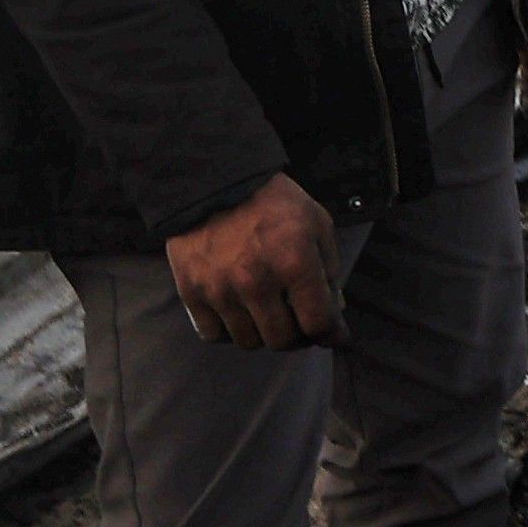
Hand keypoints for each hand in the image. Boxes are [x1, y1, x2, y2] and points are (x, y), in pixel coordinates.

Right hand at [167, 177, 343, 350]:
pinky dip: (230, 332)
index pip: (318, 323)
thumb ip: (328, 269)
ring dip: (264, 334)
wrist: (214, 184)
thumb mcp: (317, 224)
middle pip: (282, 340)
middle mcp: (256, 283)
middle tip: (300, 324)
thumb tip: (332, 310)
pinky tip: (239, 315)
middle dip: (298, 337)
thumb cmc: (274, 203)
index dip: (332, 335)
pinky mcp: (191, 293)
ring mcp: (220, 291)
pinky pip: (214, 335)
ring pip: (249, 341)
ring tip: (269, 316)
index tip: (336, 337)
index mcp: (294, 264)